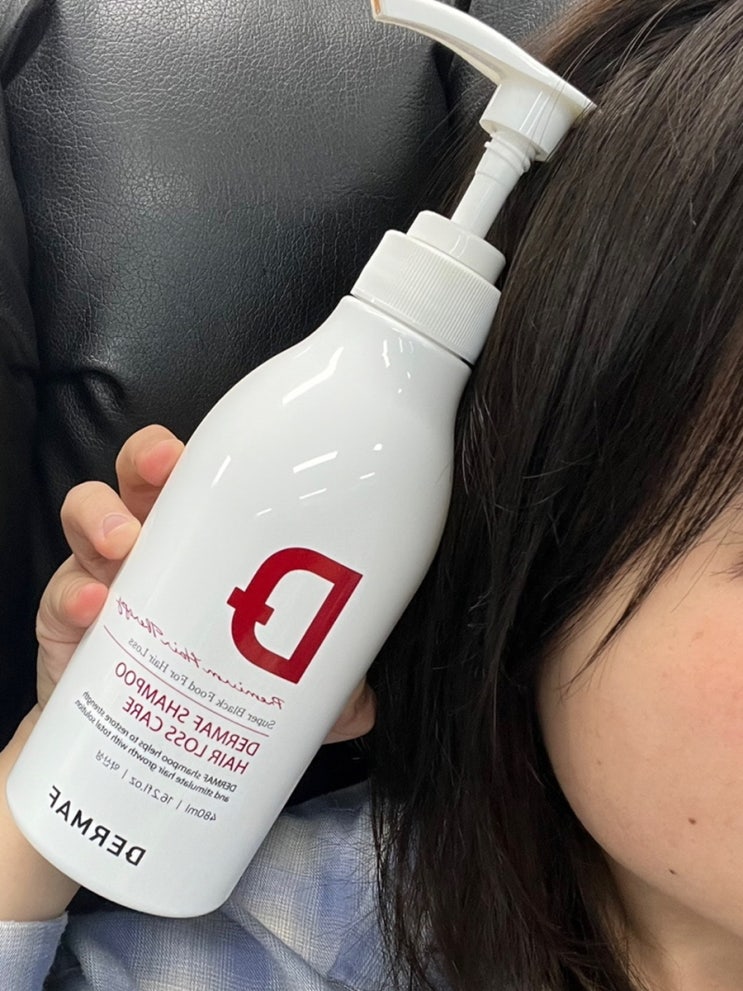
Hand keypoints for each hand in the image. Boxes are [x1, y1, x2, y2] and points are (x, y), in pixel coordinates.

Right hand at [34, 425, 375, 740]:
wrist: (141, 746)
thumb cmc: (208, 683)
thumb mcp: (274, 684)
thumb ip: (322, 688)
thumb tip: (360, 702)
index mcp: (203, 541)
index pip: (200, 478)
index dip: (212, 453)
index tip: (226, 448)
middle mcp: (151, 546)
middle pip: (139, 479)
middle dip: (147, 462)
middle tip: (164, 471)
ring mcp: (105, 577)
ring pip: (88, 519)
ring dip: (101, 521)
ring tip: (124, 546)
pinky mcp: (67, 623)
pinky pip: (59, 593)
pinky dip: (73, 594)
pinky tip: (96, 607)